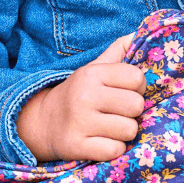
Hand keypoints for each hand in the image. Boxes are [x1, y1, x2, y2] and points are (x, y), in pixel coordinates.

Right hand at [16, 34, 146, 162]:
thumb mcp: (93, 69)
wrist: (42, 122)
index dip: (138, 88)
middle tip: (117, 113)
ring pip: (129, 130)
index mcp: (92, 74)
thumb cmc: (78, 94)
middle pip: (136, 105)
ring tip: (109, 128)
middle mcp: (85, 95)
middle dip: (132, 112)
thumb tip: (140, 32)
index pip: (137, 78)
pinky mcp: (77, 146)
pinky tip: (102, 142)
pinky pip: (115, 150)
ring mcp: (80, 122)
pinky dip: (113, 149)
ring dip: (123, 133)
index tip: (125, 92)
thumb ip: (118, 51)